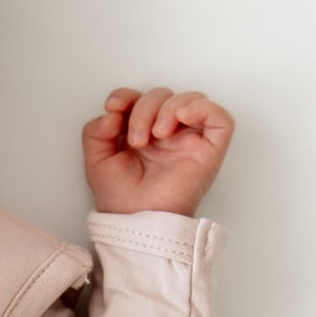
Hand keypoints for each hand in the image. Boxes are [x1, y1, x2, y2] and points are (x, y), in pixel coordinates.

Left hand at [81, 87, 234, 216]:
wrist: (136, 222)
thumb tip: (113, 110)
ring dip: (169, 108)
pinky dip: (202, 108)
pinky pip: (220, 118)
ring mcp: (190, 140)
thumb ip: (95, 130)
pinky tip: (182, 117)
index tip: (114, 107)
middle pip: (163, 95)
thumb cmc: (121, 199)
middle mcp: (167, 133)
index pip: (140, 97)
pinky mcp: (210, 150)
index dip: (127, 95)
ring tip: (157, 134)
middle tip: (137, 139)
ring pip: (191, 98)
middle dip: (145, 108)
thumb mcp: (96, 160)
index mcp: (141, 132)